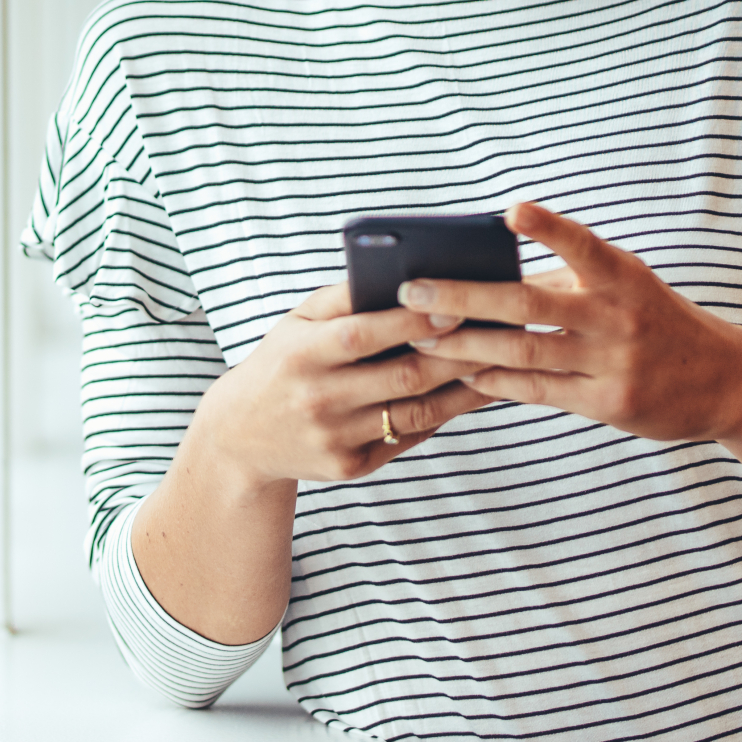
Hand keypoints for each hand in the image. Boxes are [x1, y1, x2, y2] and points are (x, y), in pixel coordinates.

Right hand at [186, 278, 493, 487]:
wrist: (241, 435)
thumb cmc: (281, 362)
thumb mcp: (296, 323)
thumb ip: (343, 297)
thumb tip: (403, 274)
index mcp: (302, 354)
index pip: (364, 334)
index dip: (412, 322)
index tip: (456, 306)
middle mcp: (318, 399)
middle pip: (403, 376)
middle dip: (457, 354)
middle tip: (500, 333)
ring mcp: (336, 438)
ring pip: (417, 413)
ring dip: (464, 389)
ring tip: (500, 365)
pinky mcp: (351, 467)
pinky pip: (408, 438)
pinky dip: (443, 416)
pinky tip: (470, 395)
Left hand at [402, 201, 741, 443]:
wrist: (727, 381)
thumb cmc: (656, 321)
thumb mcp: (627, 286)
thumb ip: (569, 278)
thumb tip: (487, 272)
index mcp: (622, 276)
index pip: (582, 245)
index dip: (548, 227)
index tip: (511, 211)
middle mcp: (617, 316)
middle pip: (528, 303)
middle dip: (464, 297)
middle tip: (412, 290)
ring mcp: (613, 362)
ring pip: (522, 352)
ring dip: (464, 344)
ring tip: (419, 336)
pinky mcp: (609, 403)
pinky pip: (537, 390)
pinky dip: (494, 380)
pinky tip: (461, 371)